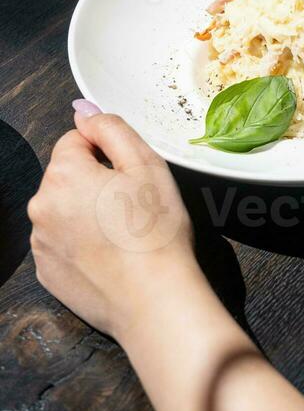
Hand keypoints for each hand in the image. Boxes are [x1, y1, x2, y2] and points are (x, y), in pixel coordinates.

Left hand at [28, 108, 194, 340]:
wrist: (154, 300)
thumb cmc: (156, 232)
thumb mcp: (146, 164)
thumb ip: (111, 128)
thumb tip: (84, 111)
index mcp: (63, 175)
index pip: (76, 140)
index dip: (107, 152)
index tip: (130, 175)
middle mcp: (41, 207)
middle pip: (68, 175)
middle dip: (95, 182)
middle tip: (132, 204)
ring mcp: (40, 243)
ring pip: (65, 209)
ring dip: (87, 212)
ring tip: (123, 233)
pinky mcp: (47, 272)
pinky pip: (63, 242)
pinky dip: (83, 242)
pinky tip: (111, 254)